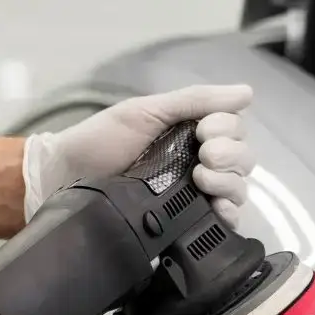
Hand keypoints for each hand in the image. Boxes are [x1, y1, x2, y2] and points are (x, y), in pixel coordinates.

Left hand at [22, 84, 257, 227]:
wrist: (67, 179)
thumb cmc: (102, 140)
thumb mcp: (147, 110)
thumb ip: (195, 100)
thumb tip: (247, 93)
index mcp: (192, 132)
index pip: (236, 130)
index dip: (228, 130)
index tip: (204, 132)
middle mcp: (199, 162)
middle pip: (242, 160)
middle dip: (229, 155)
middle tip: (203, 156)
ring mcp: (194, 194)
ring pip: (237, 189)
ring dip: (227, 182)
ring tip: (201, 180)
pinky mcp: (186, 222)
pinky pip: (224, 222)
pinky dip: (228, 215)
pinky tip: (216, 208)